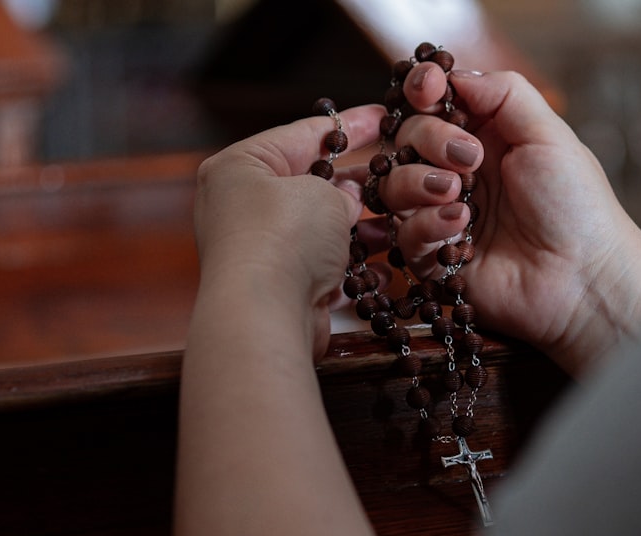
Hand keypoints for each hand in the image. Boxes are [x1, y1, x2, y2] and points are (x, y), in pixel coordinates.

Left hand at [193, 104, 384, 356]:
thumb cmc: (286, 237)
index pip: (302, 134)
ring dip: (363, 231)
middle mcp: (244, 206)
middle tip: (400, 174)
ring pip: (323, 231)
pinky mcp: (281, 288)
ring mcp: (262, 250)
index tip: (381, 117)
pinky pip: (324, 269)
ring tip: (399, 224)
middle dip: (358, 184)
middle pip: (312, 185)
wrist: (266, 314)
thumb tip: (348, 199)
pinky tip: (383, 265)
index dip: (348, 125)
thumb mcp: (323, 193)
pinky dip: (353, 267)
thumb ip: (341, 189)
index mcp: (241, 167)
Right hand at [375, 65, 640, 375]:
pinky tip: (459, 227)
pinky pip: (403, 234)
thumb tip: (454, 75)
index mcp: (485, 138)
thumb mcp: (548, 134)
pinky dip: (425, 226)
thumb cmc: (577, 208)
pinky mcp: (434, 258)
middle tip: (469, 158)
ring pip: (394, 185)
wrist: (584, 279)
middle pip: (406, 138)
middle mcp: (458, 173)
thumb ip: (504, 93)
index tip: (427, 88)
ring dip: (419, 182)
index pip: (434, 103)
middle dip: (429, 139)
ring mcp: (442, 216)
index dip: (423, 90)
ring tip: (457, 195)